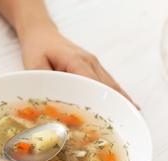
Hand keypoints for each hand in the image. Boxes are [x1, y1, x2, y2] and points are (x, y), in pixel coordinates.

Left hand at [19, 25, 139, 108]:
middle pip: (106, 84)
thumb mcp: (34, 65)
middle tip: (125, 120)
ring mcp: (94, 63)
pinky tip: (128, 103)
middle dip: (115, 102)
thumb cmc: (38, 49)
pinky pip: (108, 81)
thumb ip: (45, 83)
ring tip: (132, 114)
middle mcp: (89, 61)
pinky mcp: (94, 66)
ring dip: (120, 98)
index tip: (107, 115)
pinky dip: (117, 93)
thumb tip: (52, 102)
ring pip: (111, 83)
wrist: (42, 34)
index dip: (99, 99)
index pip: (91, 83)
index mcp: (75, 61)